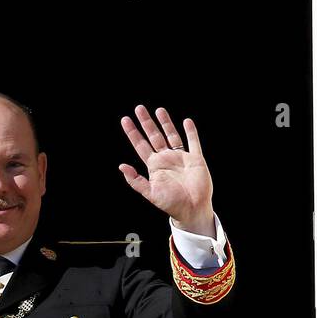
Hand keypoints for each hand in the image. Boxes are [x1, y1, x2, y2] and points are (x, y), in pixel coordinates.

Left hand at [118, 105, 214, 234]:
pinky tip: (186, 121)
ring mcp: (181, 157)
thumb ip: (135, 180)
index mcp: (154, 166)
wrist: (192, 209)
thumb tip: (121, 166)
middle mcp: (166, 159)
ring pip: (171, 135)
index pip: (141, 145)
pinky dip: (191, 132)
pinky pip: (193, 142)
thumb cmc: (171, 204)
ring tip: (159, 110)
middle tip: (138, 108)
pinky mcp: (195, 159)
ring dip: (165, 123)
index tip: (125, 120)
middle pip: (154, 136)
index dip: (133, 133)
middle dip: (146, 122)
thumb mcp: (150, 193)